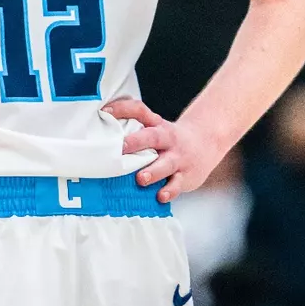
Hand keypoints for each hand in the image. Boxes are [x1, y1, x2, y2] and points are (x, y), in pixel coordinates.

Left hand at [106, 98, 222, 201]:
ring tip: (141, 178)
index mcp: (156, 125)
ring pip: (165, 164)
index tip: (104, 112)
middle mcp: (167, 139)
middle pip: (153, 137)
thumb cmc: (169, 140)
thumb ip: (133, 133)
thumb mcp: (155, 129)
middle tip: (121, 148)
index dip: (122, 109)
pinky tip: (159, 196)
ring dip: (153, 171)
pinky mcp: (186, 176)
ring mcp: (178, 158)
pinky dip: (169, 191)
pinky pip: (177, 185)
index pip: (139, 110)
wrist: (206, 143)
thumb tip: (98, 141)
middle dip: (136, 142)